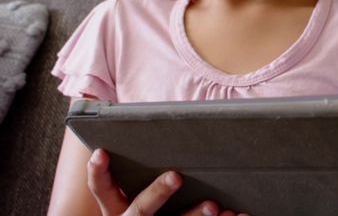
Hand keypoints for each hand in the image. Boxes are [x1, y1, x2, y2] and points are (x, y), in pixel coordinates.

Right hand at [86, 148, 247, 215]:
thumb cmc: (147, 205)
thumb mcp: (133, 193)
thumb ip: (142, 170)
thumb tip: (160, 130)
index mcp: (117, 207)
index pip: (102, 189)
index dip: (98, 171)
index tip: (101, 152)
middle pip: (140, 209)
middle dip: (158, 192)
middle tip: (176, 175)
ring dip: (195, 215)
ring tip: (214, 206)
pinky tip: (239, 215)